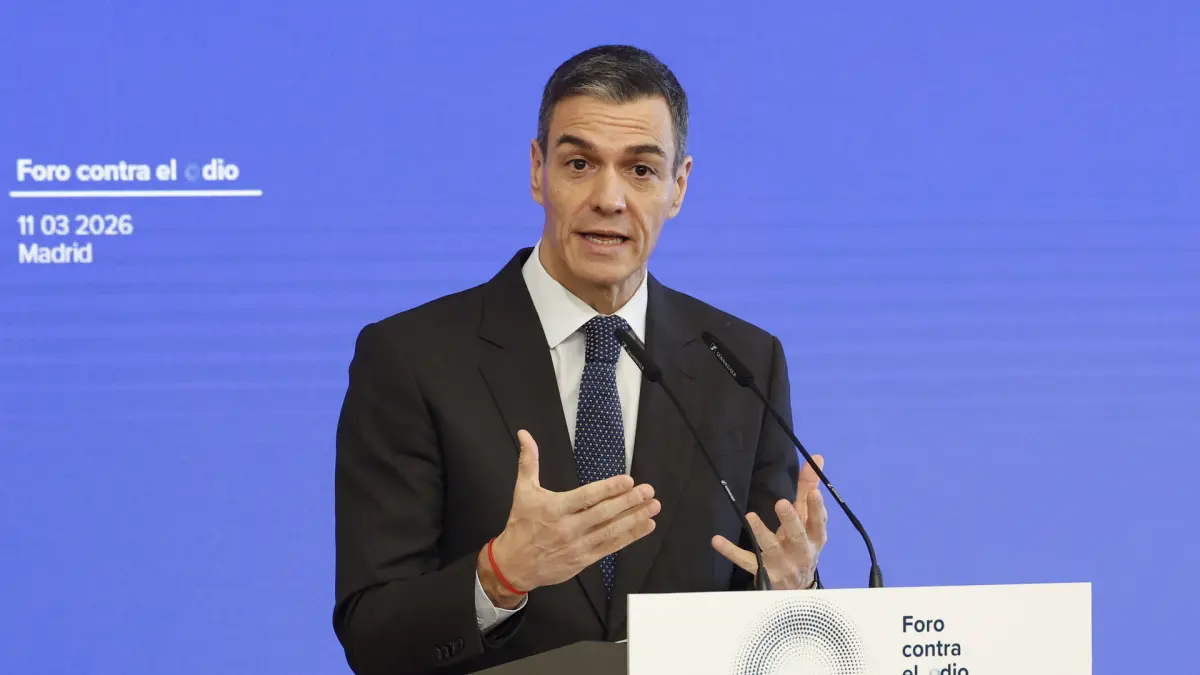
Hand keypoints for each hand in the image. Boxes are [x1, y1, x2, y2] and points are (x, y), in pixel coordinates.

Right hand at [478, 429, 659, 607]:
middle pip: (604, 513)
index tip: (628, 481)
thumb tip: (525, 434)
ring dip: (635, 519)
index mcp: (555, 508)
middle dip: (629, 502)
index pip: (587, 497)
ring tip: (653, 508)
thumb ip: (528, 462)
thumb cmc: (520, 525)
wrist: (513, 565)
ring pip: (611, 531)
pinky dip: (629, 537)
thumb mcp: (523, 491)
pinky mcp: (584, 560)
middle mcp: (568, 528)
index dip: (608, 489)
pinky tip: (645, 527)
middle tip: (649, 491)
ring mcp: (578, 545)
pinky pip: (610, 547)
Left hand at [711, 455, 827, 589]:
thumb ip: (808, 490)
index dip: (817, 508)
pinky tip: (717, 540)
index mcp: (814, 538)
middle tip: (782, 503)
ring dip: (761, 532)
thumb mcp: (808, 522)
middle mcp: (800, 551)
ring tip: (750, 516)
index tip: (814, 492)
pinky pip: (745, 560)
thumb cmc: (802, 545)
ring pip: (770, 548)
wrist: (796, 589)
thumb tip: (816, 458)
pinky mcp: (762, 572)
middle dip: (790, 520)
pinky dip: (731, 551)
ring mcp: (780, 563)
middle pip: (796, 535)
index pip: (818, 522)